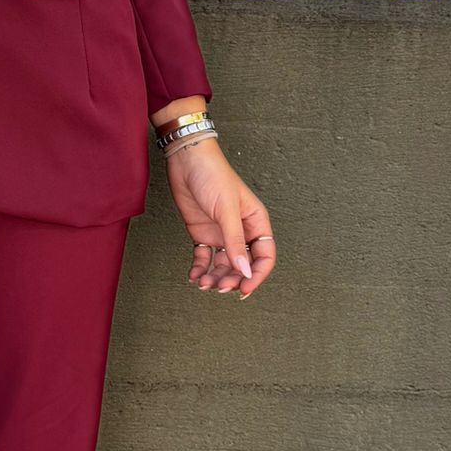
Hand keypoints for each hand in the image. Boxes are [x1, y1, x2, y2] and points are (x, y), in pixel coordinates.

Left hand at [162, 138, 275, 299]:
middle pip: (243, 264)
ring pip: (223, 264)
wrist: (186, 161)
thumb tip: (245, 271)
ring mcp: (221, 233)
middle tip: (219, 286)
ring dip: (215, 276)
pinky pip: (204, 258)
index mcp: (256, 222)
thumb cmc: (213, 175)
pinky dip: (199, 268)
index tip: (244, 289)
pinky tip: (193, 276)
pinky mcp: (202, 233)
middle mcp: (241, 230)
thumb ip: (235, 241)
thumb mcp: (227, 210)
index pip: (264, 256)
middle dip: (232, 279)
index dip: (256, 275)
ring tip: (203, 283)